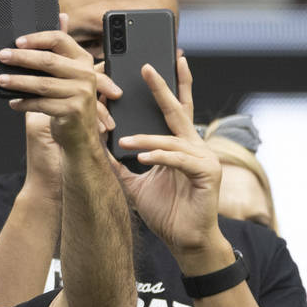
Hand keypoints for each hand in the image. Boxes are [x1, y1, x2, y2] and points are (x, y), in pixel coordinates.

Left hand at [0, 15, 112, 155]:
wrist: (81, 134)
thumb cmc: (69, 101)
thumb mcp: (67, 74)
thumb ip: (60, 50)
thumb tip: (60, 17)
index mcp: (83, 60)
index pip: (59, 40)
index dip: (37, 38)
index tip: (17, 41)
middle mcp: (85, 74)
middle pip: (48, 60)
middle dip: (21, 58)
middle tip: (3, 56)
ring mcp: (81, 93)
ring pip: (42, 84)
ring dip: (18, 81)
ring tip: (2, 80)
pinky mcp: (72, 110)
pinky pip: (41, 104)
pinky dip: (24, 103)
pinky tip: (13, 102)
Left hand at [112, 56, 225, 262]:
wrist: (185, 241)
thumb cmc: (166, 211)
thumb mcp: (136, 183)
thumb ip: (121, 163)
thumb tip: (98, 144)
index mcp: (181, 145)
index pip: (173, 109)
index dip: (167, 86)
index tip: (155, 64)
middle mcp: (196, 146)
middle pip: (178, 110)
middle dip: (162, 87)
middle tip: (147, 66)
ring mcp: (205, 159)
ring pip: (173, 139)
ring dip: (146, 139)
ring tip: (123, 141)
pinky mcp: (208, 174)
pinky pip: (180, 160)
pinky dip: (160, 157)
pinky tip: (143, 157)